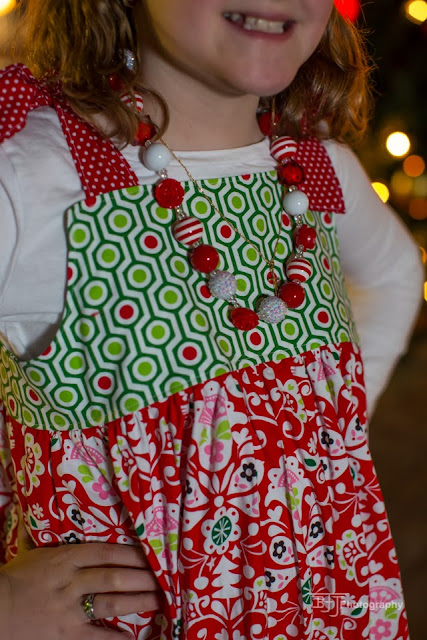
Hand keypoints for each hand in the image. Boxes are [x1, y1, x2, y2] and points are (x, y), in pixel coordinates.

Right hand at [0, 542, 162, 639]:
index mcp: (65, 558)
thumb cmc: (13, 579)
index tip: (151, 553)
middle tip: (165, 576)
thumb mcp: (34, 554)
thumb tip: (50, 515)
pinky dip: (117, 638)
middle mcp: (71, 581)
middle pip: (114, 576)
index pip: (106, 552)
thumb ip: (52, 540)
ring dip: (138, 600)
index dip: (131, 553)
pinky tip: (135, 637)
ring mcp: (69, 610)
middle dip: (142, 576)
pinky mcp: (65, 634)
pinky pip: (97, 637)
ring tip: (160, 598)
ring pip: (110, 602)